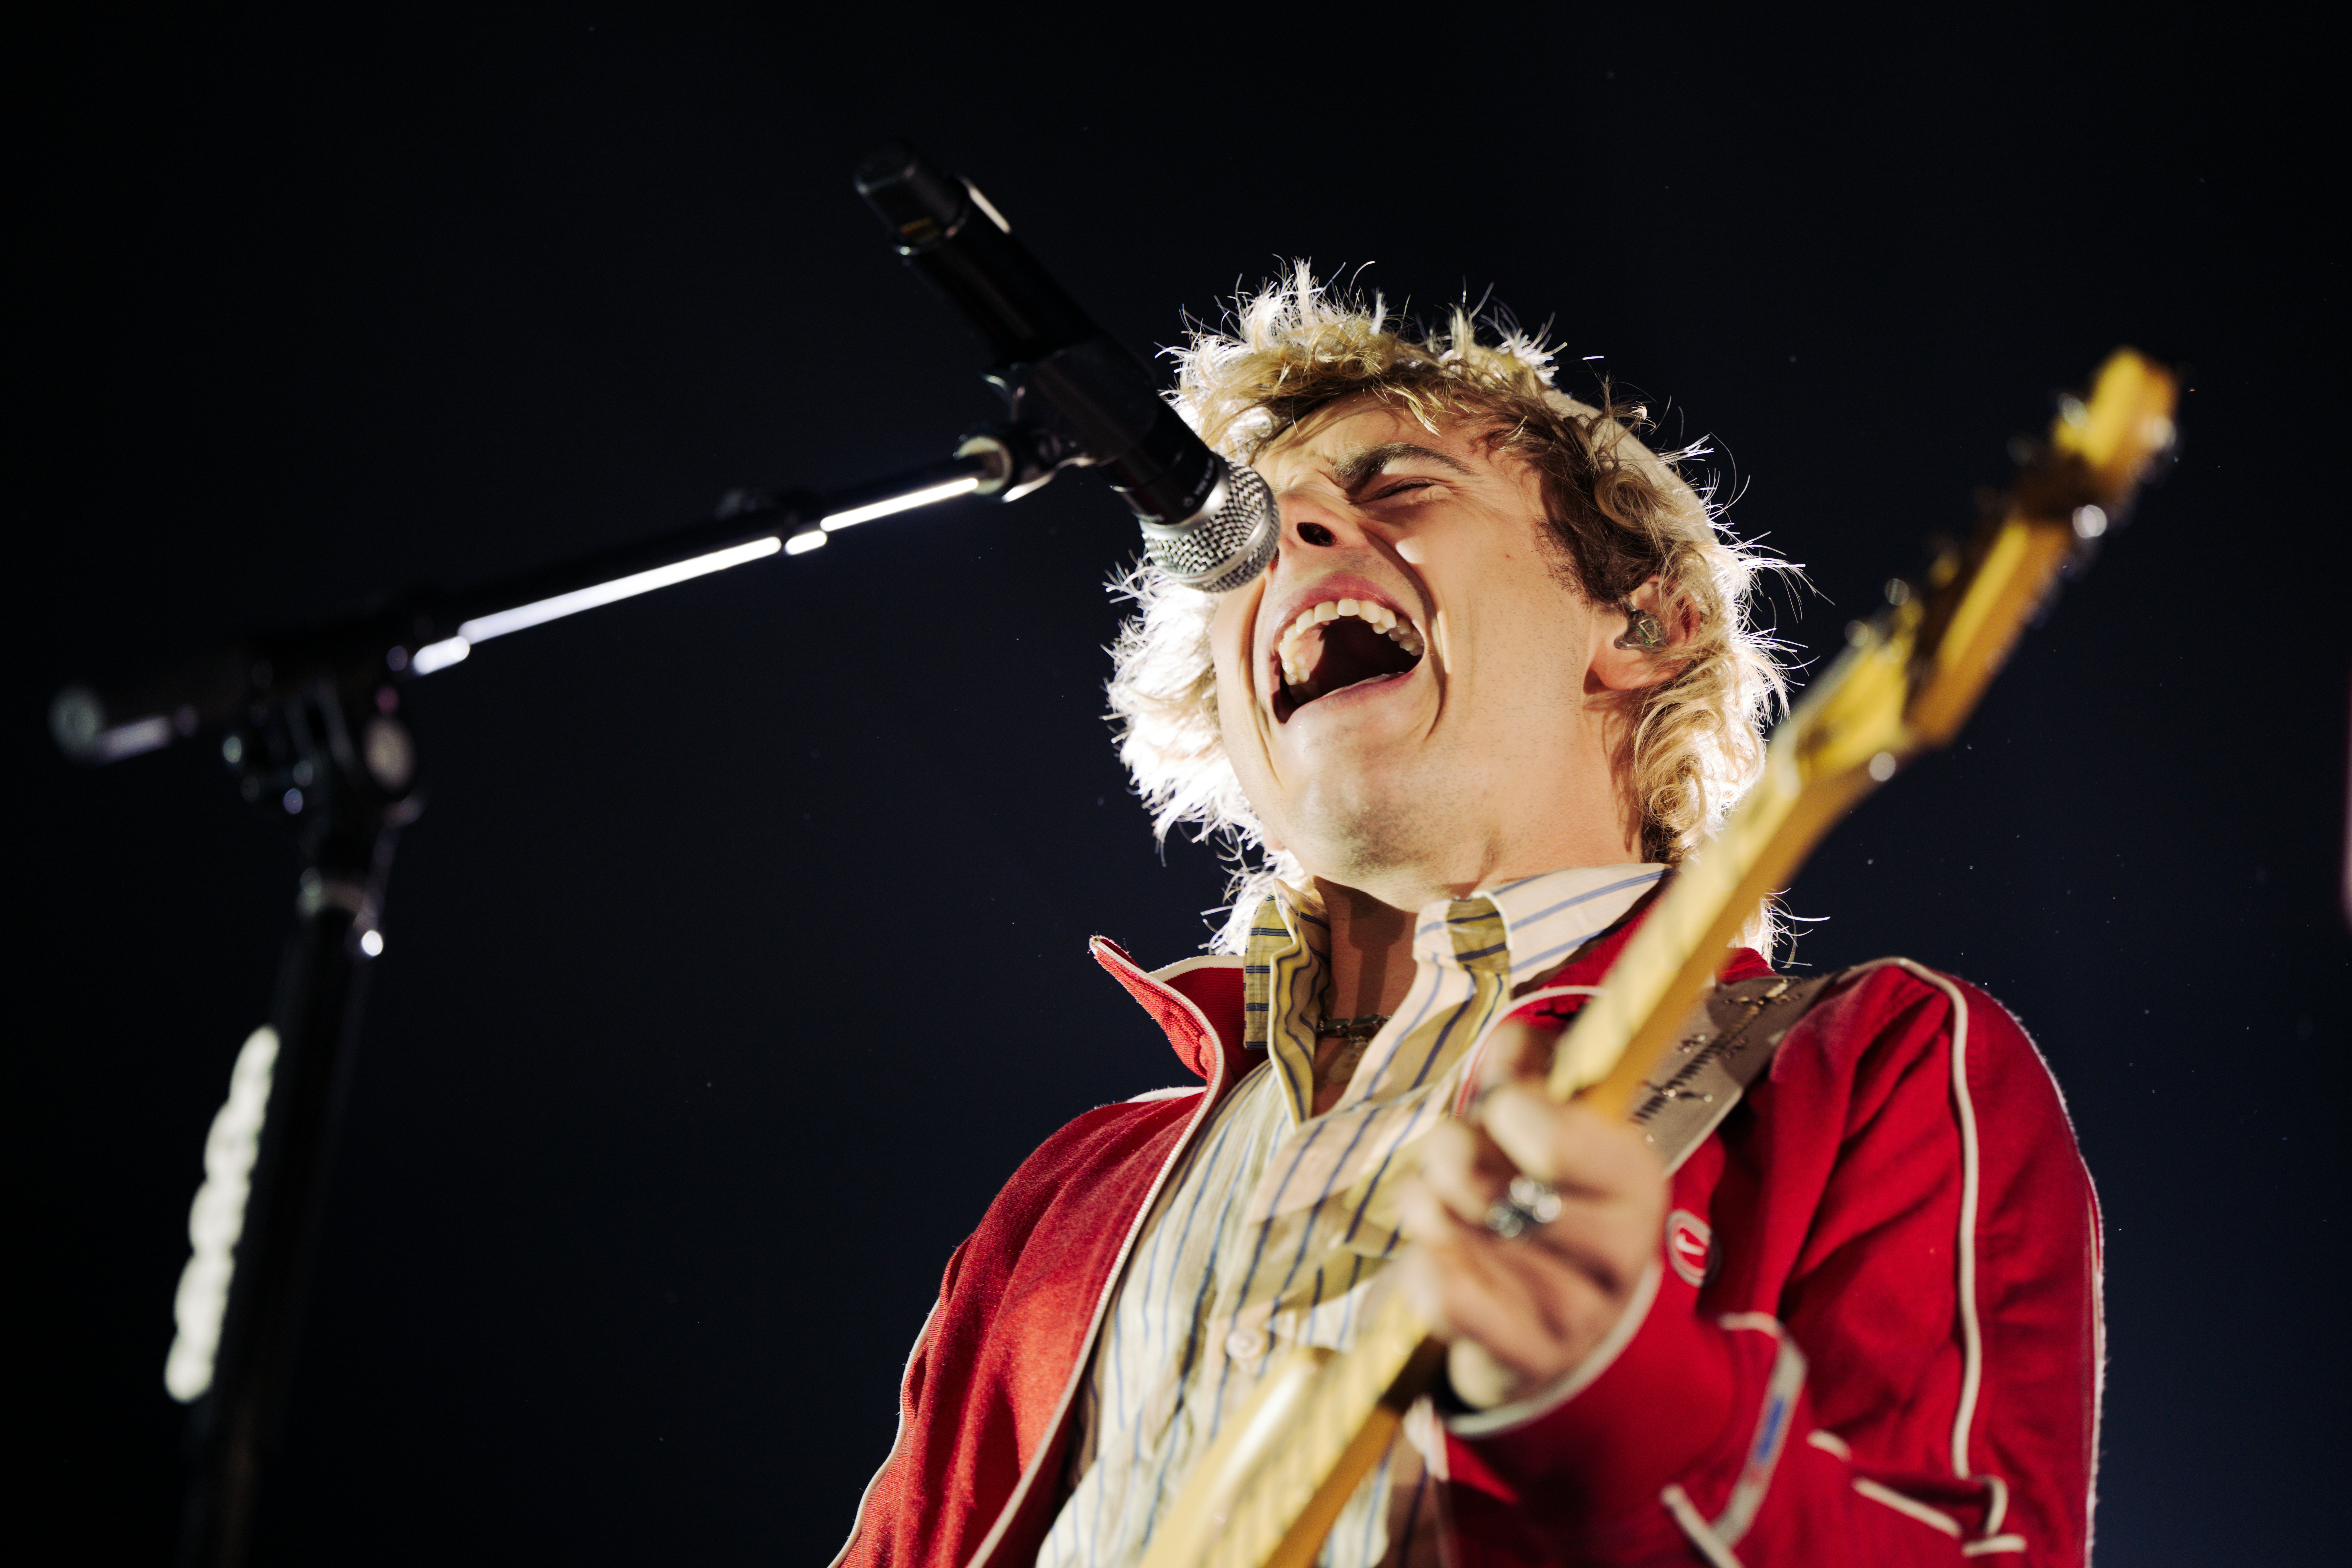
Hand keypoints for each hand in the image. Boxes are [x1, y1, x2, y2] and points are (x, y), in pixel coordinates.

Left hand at [1395, 1015, 1666, 1409]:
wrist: (1550, 1320)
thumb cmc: (1538, 1197)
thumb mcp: (1543, 1123)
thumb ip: (1526, 1069)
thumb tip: (1507, 1048)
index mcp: (1633, 1178)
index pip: (1555, 1133)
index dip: (1507, 1110)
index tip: (1502, 1111)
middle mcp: (1618, 1251)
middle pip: (1491, 1185)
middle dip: (1450, 1158)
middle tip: (1452, 1159)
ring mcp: (1577, 1315)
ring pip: (1457, 1237)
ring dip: (1427, 1210)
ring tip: (1439, 1208)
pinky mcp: (1527, 1361)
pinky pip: (1446, 1299)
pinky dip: (1421, 1269)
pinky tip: (1430, 1258)